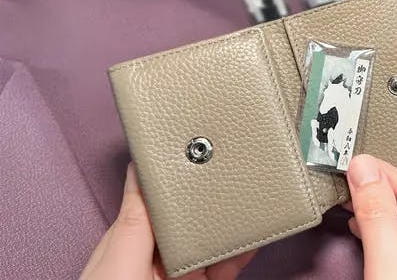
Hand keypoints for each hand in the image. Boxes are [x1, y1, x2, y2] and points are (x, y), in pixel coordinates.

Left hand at [79, 163, 255, 279]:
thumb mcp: (120, 263)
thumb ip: (135, 221)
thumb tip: (138, 168)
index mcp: (130, 241)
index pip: (157, 200)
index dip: (178, 178)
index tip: (202, 151)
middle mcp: (156, 257)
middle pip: (189, 221)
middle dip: (213, 202)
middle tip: (240, 176)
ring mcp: (179, 276)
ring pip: (212, 245)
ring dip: (232, 228)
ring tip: (255, 205)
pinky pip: (224, 270)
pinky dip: (240, 256)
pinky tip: (254, 242)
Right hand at [344, 155, 396, 279]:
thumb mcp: (391, 268)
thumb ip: (378, 218)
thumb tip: (365, 172)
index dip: (390, 176)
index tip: (360, 164)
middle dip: (382, 191)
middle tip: (353, 175)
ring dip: (378, 211)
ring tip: (351, 194)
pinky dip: (378, 234)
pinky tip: (361, 222)